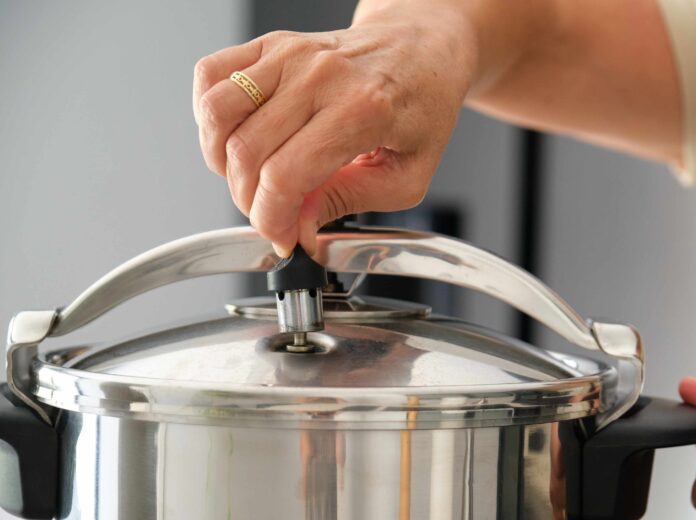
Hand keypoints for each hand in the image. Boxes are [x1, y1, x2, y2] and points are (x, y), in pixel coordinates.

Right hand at [192, 6, 475, 254]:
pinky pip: (211, 76)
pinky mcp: (271, 43)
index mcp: (363, 110)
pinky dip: (209, 116)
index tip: (281, 237)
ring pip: (218, 114)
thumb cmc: (420, 108)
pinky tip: (236, 137)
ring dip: (221, 160)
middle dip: (250, 200)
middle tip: (273, 213)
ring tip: (251, 177)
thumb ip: (347, 203)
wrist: (422, 49)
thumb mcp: (406, 177)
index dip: (272, 219)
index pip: (286, 176)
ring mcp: (291, 54)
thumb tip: (298, 228)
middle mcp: (321, 75)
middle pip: (247, 152)